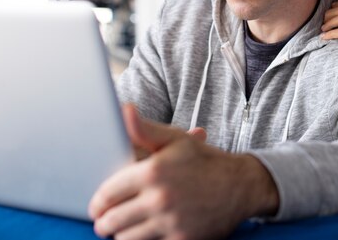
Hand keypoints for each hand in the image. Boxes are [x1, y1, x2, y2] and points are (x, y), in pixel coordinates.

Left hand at [89, 104, 277, 239]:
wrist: (241, 185)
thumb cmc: (204, 161)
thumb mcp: (175, 139)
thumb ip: (144, 129)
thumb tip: (123, 110)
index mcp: (153, 171)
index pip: (107, 194)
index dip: (98, 203)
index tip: (96, 207)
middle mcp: (160, 198)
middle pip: (113, 221)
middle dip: (105, 222)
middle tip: (105, 222)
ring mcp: (171, 222)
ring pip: (127, 239)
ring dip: (122, 235)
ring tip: (124, 228)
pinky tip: (146, 234)